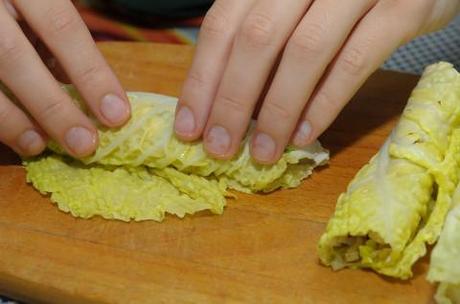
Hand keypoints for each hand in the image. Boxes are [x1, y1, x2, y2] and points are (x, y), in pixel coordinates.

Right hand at [0, 0, 129, 156]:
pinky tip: (12, 134)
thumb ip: (56, 38)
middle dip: (54, 108)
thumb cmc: (16, 1)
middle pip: (16, 58)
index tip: (117, 114)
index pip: (63, 29)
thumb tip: (81, 87)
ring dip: (11, 119)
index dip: (92, 74)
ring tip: (39, 145)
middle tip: (84, 144)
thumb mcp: (40, 4)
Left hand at [175, 0, 458, 163]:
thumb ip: (261, 42)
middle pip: (257, 39)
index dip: (202, 78)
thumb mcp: (292, 8)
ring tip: (262, 153)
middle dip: (233, 101)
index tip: (189, 127)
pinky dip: (325, 102)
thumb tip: (224, 103)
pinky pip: (355, 61)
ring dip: (277, 111)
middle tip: (219, 148)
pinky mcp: (401, 7)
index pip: (223, 24)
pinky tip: (304, 135)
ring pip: (305, 51)